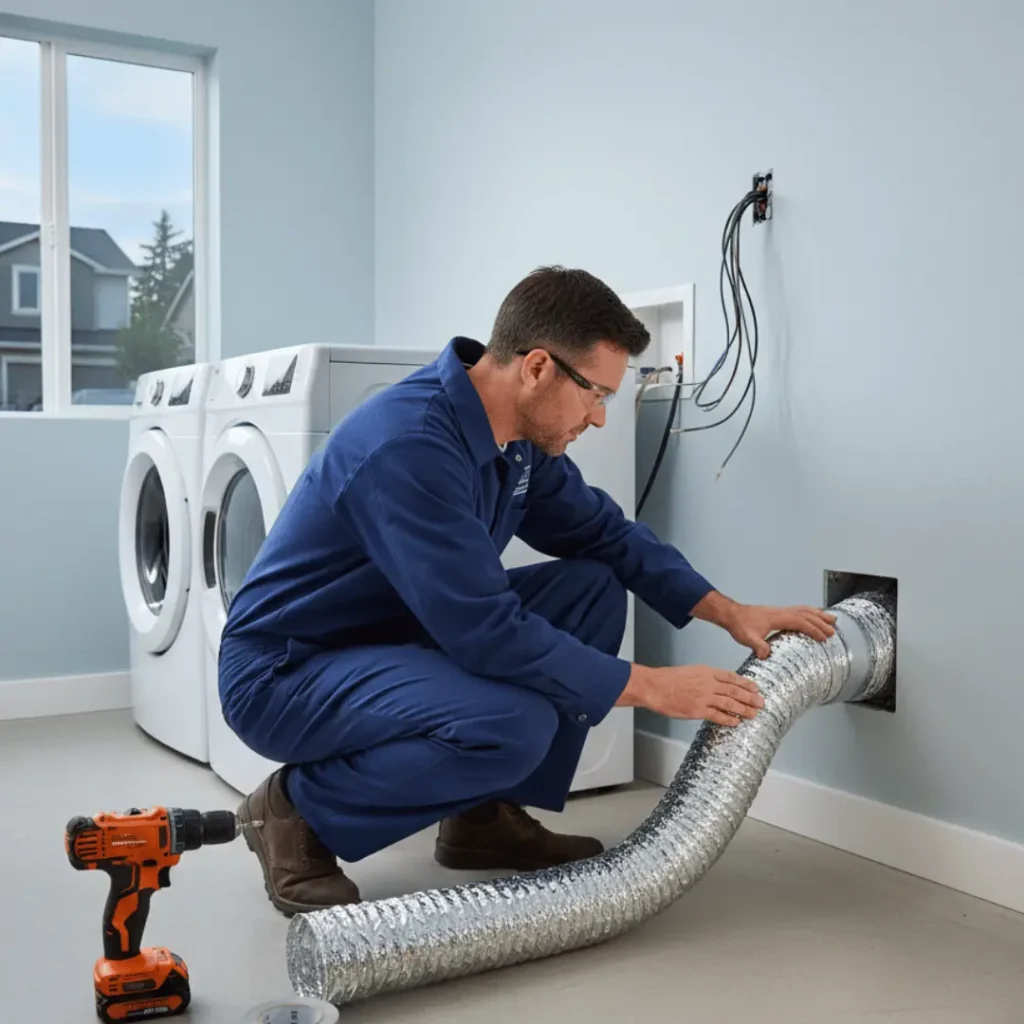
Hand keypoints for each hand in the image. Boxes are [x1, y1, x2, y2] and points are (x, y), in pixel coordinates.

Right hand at [617, 664, 764, 726]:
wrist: (654, 687)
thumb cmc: (668, 679)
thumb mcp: (690, 672)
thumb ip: (704, 677)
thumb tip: (716, 684)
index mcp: (706, 672)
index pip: (731, 677)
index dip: (745, 683)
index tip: (756, 688)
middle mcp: (708, 683)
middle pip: (734, 691)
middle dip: (750, 697)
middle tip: (761, 703)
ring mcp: (703, 697)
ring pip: (730, 703)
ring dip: (744, 709)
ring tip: (754, 714)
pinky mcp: (697, 710)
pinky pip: (717, 716)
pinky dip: (728, 720)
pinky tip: (736, 723)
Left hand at [724, 603, 836, 658]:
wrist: (732, 614)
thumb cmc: (739, 625)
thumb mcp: (747, 638)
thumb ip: (757, 645)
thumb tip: (766, 654)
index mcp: (777, 618)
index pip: (800, 622)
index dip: (813, 629)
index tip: (824, 637)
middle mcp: (781, 612)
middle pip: (806, 614)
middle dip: (821, 622)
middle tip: (834, 631)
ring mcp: (780, 611)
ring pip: (804, 610)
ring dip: (818, 614)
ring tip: (832, 619)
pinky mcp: (778, 612)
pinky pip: (798, 610)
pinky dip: (809, 612)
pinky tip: (813, 617)